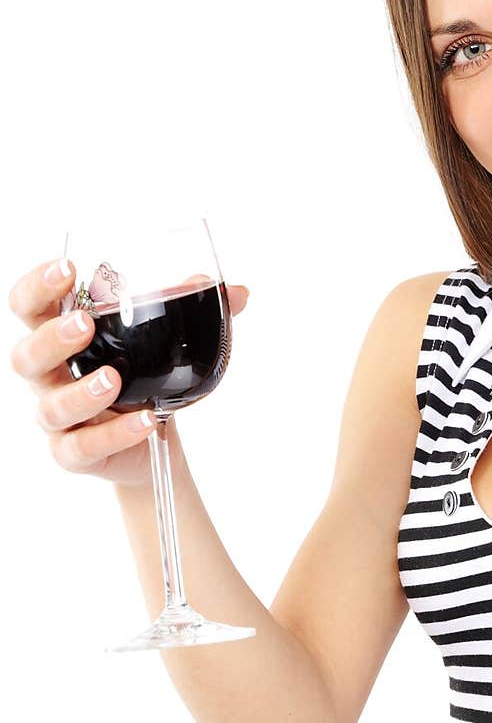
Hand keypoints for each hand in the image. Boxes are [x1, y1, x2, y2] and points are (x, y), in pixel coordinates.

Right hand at [8, 258, 249, 489]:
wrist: (152, 439)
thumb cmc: (144, 377)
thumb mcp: (166, 340)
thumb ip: (194, 310)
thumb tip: (236, 292)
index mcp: (60, 337)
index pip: (28, 307)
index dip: (37, 287)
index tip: (67, 268)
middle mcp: (49, 377)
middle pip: (25, 356)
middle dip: (51, 338)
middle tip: (85, 325)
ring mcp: (57, 418)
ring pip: (52, 407)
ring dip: (82, 392)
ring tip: (114, 380)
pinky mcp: (73, 454)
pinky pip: (83, 448)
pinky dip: (116, 434)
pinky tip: (146, 419)